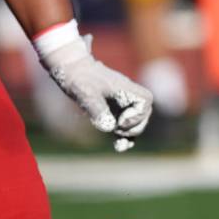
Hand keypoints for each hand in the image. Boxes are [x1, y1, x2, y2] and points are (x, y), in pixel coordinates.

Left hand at [38, 33, 153, 151]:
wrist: (73, 73)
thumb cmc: (80, 80)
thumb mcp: (86, 94)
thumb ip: (97, 109)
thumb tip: (109, 127)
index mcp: (125, 88)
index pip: (145, 100)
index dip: (138, 114)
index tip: (120, 120)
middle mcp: (127, 96)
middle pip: (145, 113)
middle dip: (135, 126)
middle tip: (117, 129)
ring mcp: (123, 104)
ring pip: (137, 121)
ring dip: (130, 134)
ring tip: (118, 144)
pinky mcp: (116, 112)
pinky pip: (127, 126)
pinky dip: (125, 136)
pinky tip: (119, 146)